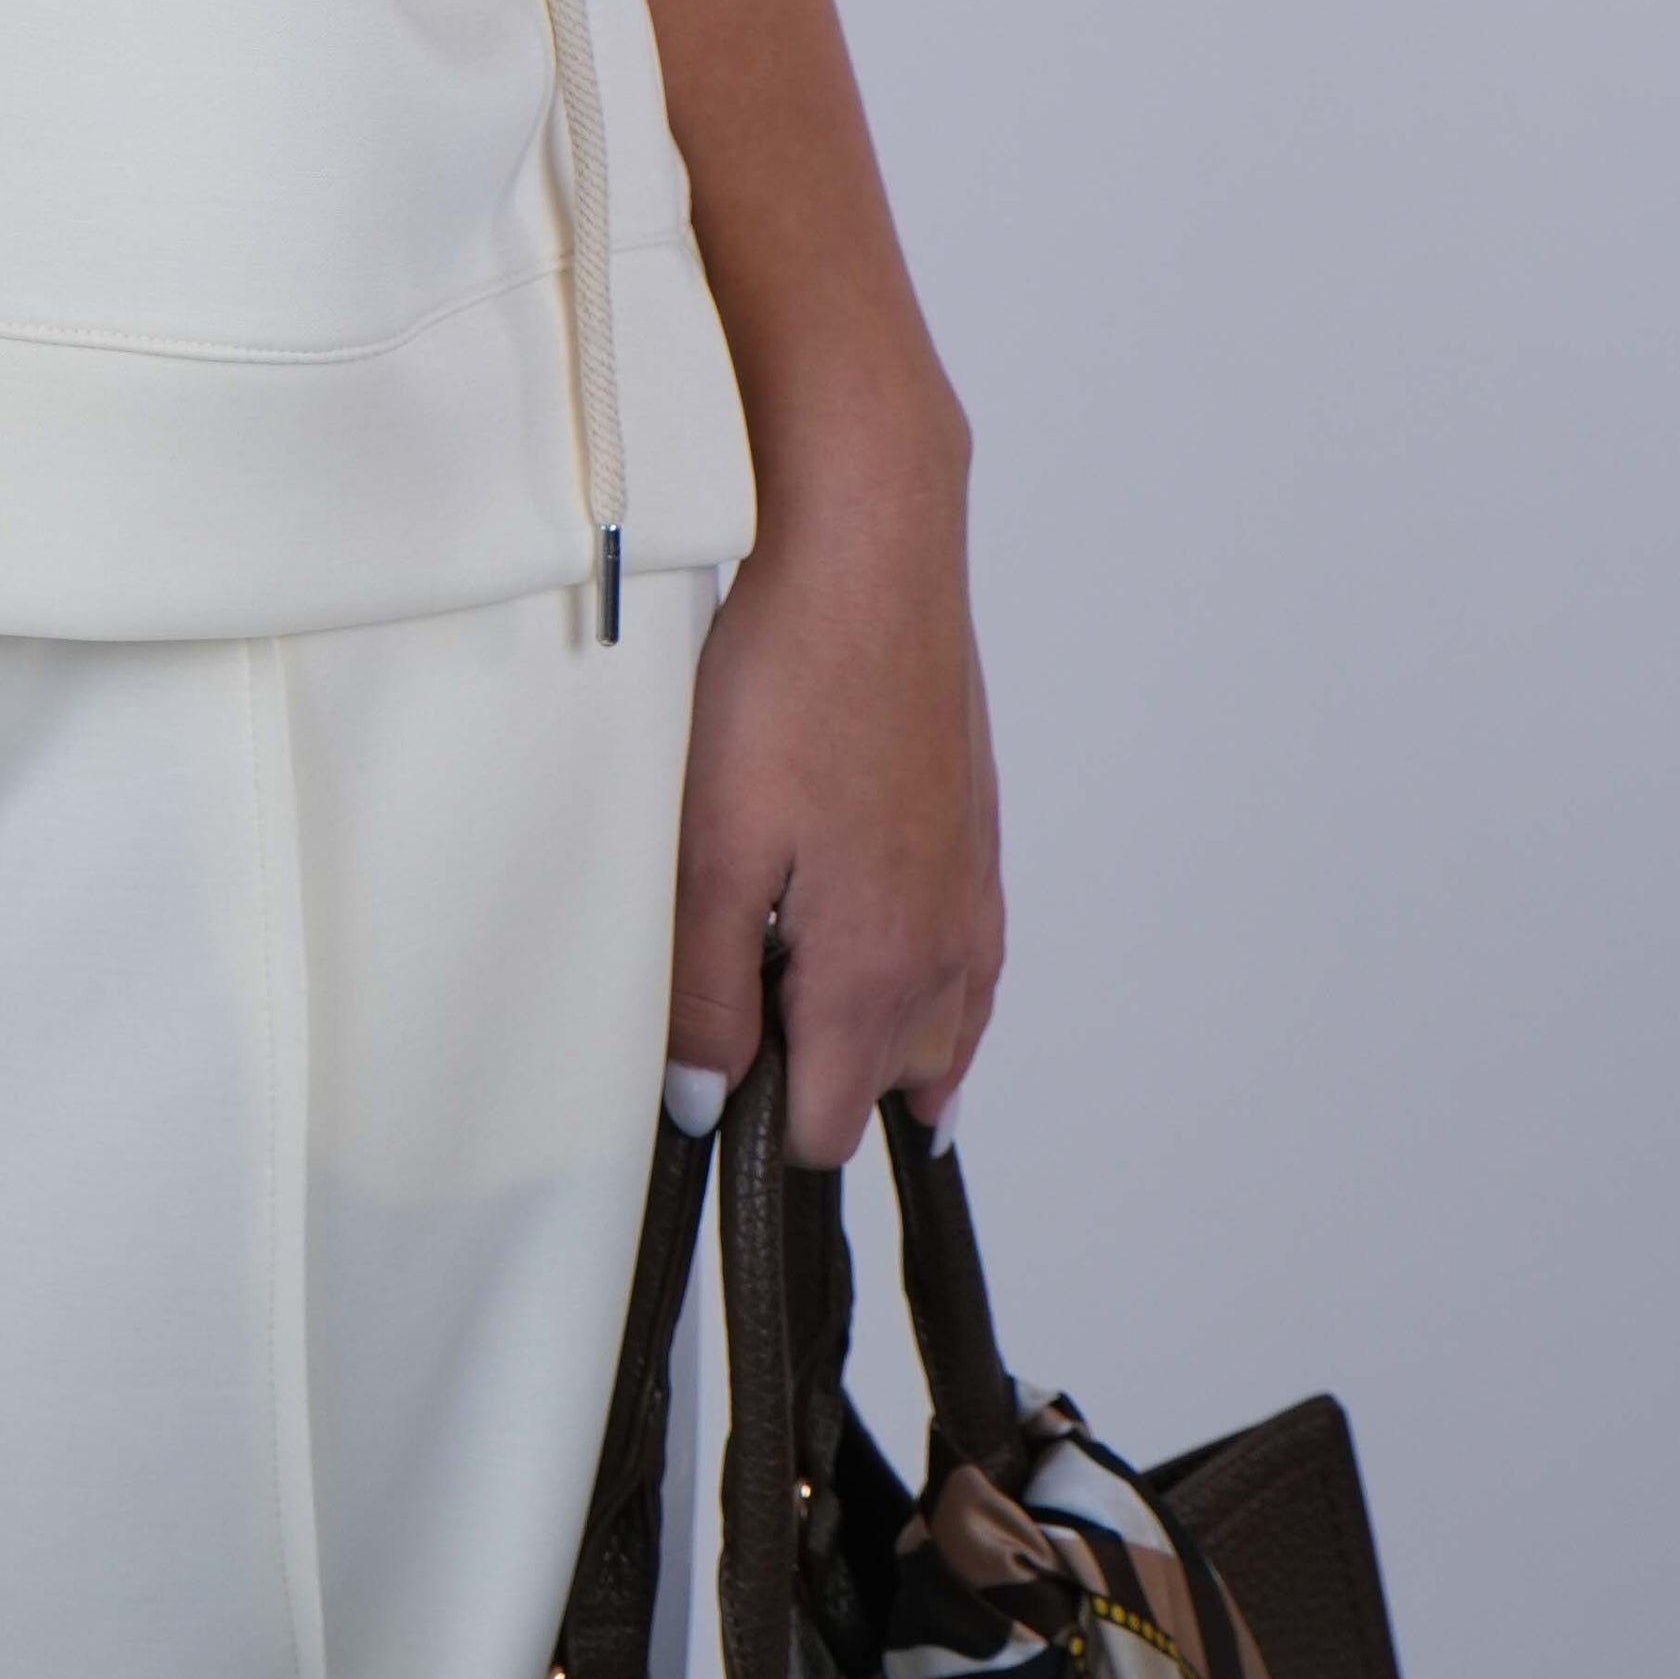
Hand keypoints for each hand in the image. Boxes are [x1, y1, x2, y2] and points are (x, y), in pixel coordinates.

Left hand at [669, 415, 1003, 1164]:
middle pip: (888, 1087)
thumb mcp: (709, 843)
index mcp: (879, 970)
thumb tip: (704, 1102)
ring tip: (789, 970)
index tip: (705, 1077)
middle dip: (816, 1071)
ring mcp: (973, 889)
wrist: (872, 550)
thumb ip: (706, 988)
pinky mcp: (976, 831)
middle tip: (734, 992)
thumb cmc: (786, 681)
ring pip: (938, 1025)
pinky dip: (916, 970)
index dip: (758, 1122)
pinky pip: (961, 954)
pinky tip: (863, 924)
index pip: (828, 1128)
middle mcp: (947, 947)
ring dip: (871, 1025)